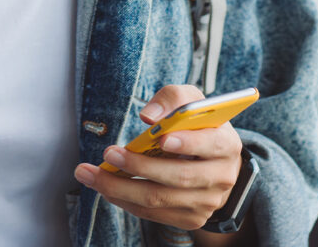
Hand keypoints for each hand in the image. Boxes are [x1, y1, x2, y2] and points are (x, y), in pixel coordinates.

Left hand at [74, 84, 242, 231]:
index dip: (188, 143)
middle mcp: (222, 177)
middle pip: (179, 176)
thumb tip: (148, 118)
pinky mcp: (191, 218)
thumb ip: (172, 99)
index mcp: (226, 143)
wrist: (213, 159)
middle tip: (108, 154)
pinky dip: (126, 201)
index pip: (211, 144)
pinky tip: (106, 187)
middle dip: (139, 166)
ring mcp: (207, 202)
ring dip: (121, 188)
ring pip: (160, 199)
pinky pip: (154, 214)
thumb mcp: (190, 100)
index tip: (161, 139)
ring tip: (91, 174)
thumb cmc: (198, 123)